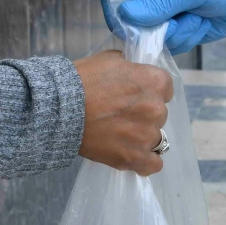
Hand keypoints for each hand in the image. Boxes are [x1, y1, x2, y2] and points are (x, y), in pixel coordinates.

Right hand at [74, 50, 172, 175]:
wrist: (59, 109)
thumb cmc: (82, 80)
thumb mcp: (110, 60)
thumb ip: (130, 67)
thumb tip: (134, 73)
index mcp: (154, 82)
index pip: (165, 88)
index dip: (149, 91)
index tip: (135, 95)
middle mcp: (156, 109)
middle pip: (159, 114)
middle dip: (143, 113)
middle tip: (120, 114)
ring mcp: (147, 135)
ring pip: (155, 138)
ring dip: (141, 136)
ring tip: (120, 134)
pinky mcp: (134, 158)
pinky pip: (153, 164)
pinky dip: (145, 161)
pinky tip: (133, 155)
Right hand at [111, 0, 225, 54]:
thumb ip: (161, 1)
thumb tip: (126, 14)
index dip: (119, 11)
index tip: (130, 23)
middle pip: (135, 25)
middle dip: (158, 28)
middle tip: (180, 18)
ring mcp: (166, 18)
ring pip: (156, 39)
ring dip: (180, 33)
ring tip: (198, 17)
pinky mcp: (180, 33)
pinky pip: (173, 46)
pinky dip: (188, 39)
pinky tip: (202, 25)